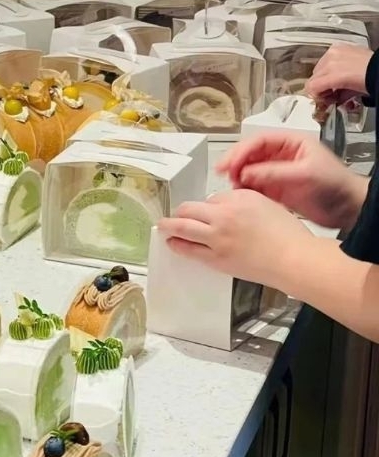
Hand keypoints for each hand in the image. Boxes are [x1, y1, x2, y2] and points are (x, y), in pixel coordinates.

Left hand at [157, 190, 315, 287]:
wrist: (293, 259)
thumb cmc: (287, 234)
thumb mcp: (266, 203)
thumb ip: (242, 201)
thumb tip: (223, 205)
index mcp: (238, 198)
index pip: (211, 197)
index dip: (207, 204)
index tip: (204, 210)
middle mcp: (224, 215)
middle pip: (189, 209)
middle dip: (179, 212)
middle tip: (171, 215)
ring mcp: (218, 238)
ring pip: (183, 228)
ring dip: (169, 226)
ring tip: (162, 226)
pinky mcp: (216, 259)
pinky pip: (189, 250)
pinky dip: (177, 244)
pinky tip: (172, 243)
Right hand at [216, 131, 366, 229]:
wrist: (349, 210)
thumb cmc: (336, 185)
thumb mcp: (305, 174)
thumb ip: (274, 172)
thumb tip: (246, 172)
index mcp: (291, 143)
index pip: (258, 141)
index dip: (241, 150)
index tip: (229, 163)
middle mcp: (281, 156)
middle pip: (250, 154)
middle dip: (235, 162)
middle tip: (222, 173)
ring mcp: (277, 173)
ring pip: (248, 170)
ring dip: (238, 177)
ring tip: (232, 187)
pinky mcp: (275, 190)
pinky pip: (253, 187)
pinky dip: (244, 191)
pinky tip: (240, 196)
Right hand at [305, 43, 372, 107]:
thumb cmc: (369, 80)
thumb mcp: (351, 93)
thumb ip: (335, 97)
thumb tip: (330, 99)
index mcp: (332, 75)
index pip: (311, 87)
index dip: (316, 95)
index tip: (323, 98)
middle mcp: (330, 62)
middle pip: (313, 77)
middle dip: (320, 85)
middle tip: (331, 91)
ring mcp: (333, 53)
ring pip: (318, 68)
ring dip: (324, 75)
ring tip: (336, 79)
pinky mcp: (337, 47)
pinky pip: (325, 57)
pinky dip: (329, 64)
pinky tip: (338, 69)